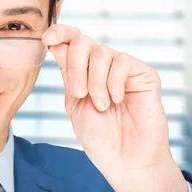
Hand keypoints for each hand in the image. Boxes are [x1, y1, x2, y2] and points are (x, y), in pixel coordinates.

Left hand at [42, 24, 188, 191]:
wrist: (124, 159)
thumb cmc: (99, 137)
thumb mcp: (74, 102)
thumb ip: (67, 73)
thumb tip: (58, 43)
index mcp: (81, 72)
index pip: (70, 41)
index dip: (59, 33)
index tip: (48, 39)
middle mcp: (101, 67)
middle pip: (83, 42)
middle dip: (76, 66)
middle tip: (79, 93)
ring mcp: (122, 69)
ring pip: (102, 52)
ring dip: (95, 81)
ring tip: (101, 105)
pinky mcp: (143, 74)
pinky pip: (122, 61)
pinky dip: (114, 82)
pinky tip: (117, 100)